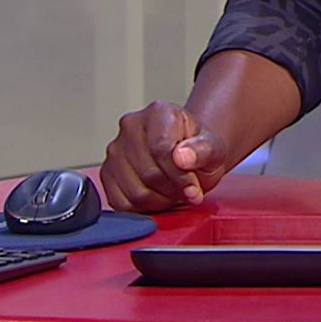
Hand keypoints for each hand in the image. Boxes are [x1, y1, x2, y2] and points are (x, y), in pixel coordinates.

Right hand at [100, 101, 230, 212]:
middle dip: (172, 190)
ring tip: (173, 191)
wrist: (187, 156)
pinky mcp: (107, 172)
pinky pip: (121, 203)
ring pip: (135, 192)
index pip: (162, 149)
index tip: (194, 188)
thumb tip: (182, 157)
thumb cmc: (198, 151)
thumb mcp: (214, 149)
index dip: (180, 176)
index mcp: (159, 112)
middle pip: (149, 173)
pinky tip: (157, 196)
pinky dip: (142, 208)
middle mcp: (131, 126)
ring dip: (159, 201)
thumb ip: (203, 150)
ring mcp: (115, 149)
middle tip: (186, 190)